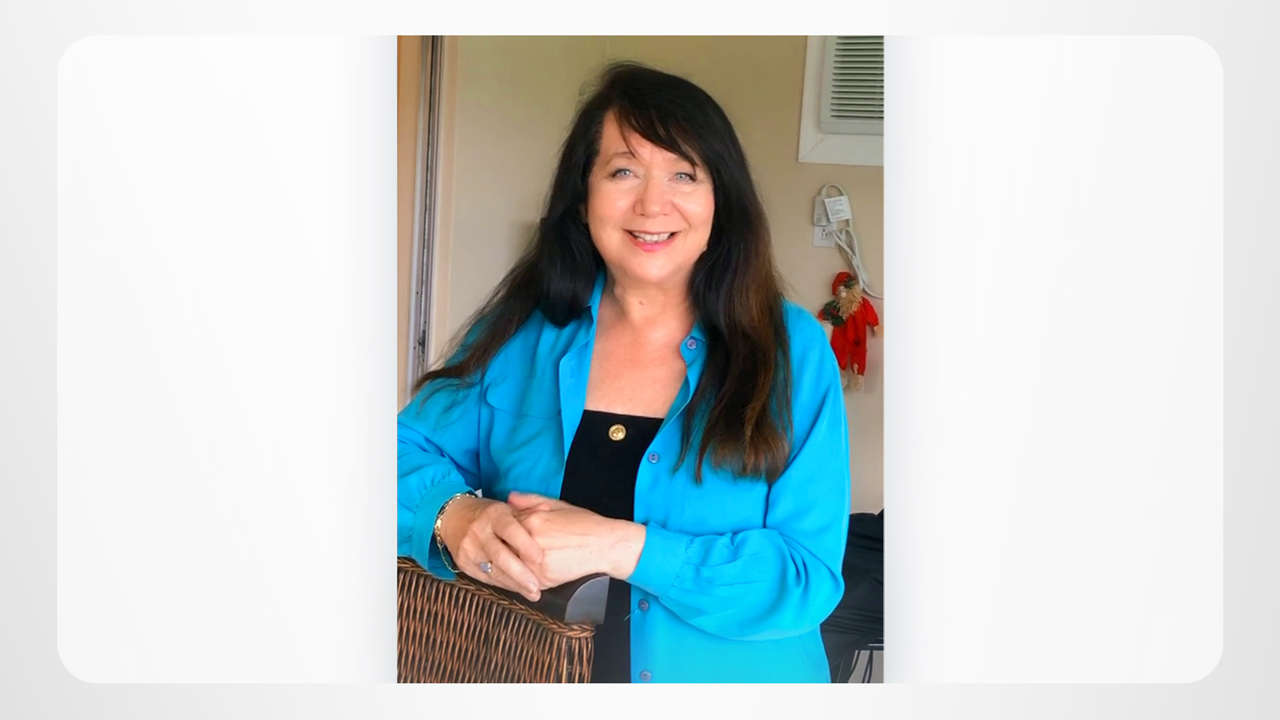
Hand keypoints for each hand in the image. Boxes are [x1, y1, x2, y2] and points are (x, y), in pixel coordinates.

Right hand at [437, 495, 543, 600]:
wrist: (454, 517)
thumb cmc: (491, 514)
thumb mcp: (508, 507)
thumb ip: (529, 510)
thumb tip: (547, 513)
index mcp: (494, 514)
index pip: (510, 529)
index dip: (525, 544)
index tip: (540, 558)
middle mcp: (479, 531)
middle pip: (500, 555)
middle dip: (519, 573)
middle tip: (536, 586)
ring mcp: (469, 548)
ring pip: (493, 571)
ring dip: (514, 584)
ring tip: (533, 592)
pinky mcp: (464, 563)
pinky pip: (486, 578)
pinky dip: (504, 585)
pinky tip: (518, 589)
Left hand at [507, 491, 644, 586]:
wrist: (605, 545)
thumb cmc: (584, 524)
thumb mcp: (556, 504)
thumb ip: (530, 500)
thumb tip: (509, 499)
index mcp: (532, 522)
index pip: (503, 526)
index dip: (499, 529)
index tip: (497, 531)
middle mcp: (530, 544)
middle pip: (501, 548)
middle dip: (497, 548)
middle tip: (496, 548)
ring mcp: (536, 565)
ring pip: (508, 568)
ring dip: (502, 566)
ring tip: (502, 562)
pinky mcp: (544, 580)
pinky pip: (521, 581)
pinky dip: (516, 578)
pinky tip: (517, 573)